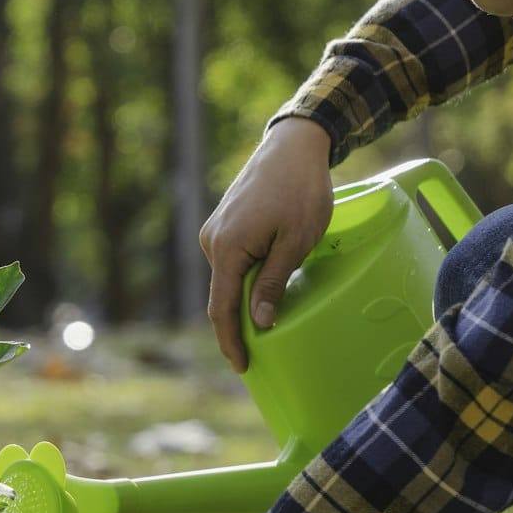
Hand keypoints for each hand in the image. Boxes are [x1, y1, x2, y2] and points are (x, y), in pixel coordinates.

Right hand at [199, 117, 334, 372]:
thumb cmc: (300, 190)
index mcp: (227, 249)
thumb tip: (260, 323)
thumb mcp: (296, 241)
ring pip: (227, 278)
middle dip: (236, 325)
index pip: (223, 308)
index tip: (242, 366)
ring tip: (265, 320)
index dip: (231, 341)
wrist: (292, 146)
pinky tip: (262, 287)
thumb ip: (274, 283)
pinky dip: (243, 279)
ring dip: (243, 299)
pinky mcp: (223, 224)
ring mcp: (215, 231)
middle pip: (222, 295)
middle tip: (256, 353)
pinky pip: (230, 262)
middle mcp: (212, 242)